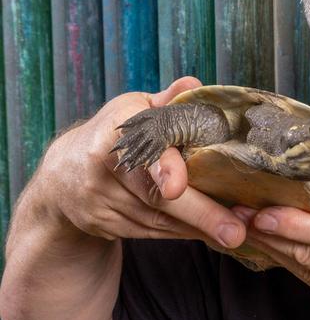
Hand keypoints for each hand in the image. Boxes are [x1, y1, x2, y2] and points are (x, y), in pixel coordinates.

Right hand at [40, 76, 245, 248]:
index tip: (177, 187)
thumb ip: (168, 100)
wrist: (62, 174)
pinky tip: (210, 233)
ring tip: (236, 234)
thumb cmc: (114, 133)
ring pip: (157, 220)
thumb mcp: (137, 108)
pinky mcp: (103, 225)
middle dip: (199, 213)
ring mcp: (100, 200)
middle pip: (154, 195)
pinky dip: (184, 234)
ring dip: (200, 228)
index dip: (161, 166)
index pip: (141, 147)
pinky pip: (152, 233)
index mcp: (115, 129)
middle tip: (235, 231)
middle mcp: (101, 166)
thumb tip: (195, 85)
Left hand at [236, 174, 309, 319]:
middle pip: (298, 253)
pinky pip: (303, 276)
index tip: (263, 212)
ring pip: (296, 267)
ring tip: (241, 222)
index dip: (292, 224)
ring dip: (268, 245)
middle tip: (234, 209)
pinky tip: (268, 246)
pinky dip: (282, 259)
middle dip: (265, 231)